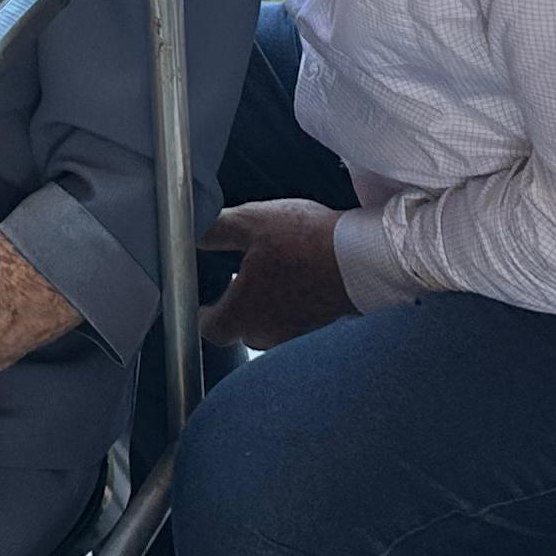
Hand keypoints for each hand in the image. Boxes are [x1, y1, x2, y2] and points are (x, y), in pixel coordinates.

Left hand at [197, 200, 357, 350]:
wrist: (365, 257)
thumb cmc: (309, 242)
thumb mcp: (251, 222)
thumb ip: (214, 230)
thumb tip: (189, 233)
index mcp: (243, 312)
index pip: (208, 329)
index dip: (202, 313)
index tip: (202, 299)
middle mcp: (267, 332)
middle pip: (238, 329)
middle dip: (234, 305)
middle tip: (236, 278)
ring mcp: (295, 333)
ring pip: (266, 325)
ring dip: (263, 305)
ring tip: (269, 275)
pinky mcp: (317, 327)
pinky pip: (292, 321)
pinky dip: (288, 304)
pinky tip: (296, 278)